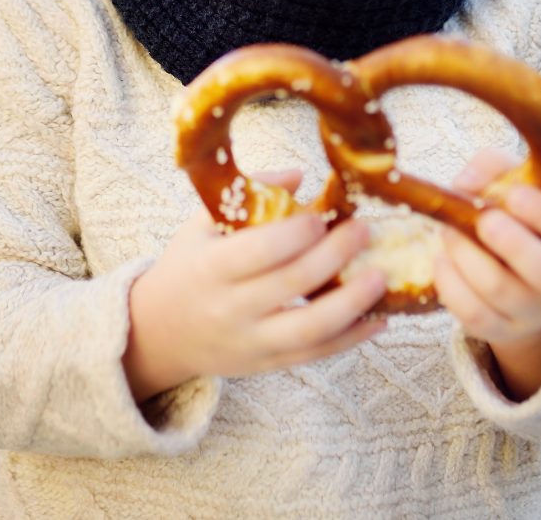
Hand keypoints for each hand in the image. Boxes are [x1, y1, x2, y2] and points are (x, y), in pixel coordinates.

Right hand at [124, 169, 386, 401]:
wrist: (160, 333)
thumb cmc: (188, 267)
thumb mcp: (200, 226)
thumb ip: (247, 196)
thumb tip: (298, 176)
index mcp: (211, 268)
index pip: (258, 251)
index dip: (295, 234)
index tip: (323, 215)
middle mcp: (231, 309)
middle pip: (292, 284)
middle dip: (335, 255)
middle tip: (365, 231)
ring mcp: (251, 342)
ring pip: (310, 329)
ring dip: (352, 303)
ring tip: (381, 276)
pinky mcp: (267, 365)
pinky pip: (316, 355)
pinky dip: (351, 338)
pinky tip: (379, 319)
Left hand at [434, 148, 540, 396]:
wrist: (514, 273)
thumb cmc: (517, 218)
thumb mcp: (514, 182)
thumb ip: (492, 167)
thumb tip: (464, 184)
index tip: (514, 195)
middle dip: (511, 243)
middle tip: (482, 220)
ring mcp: (535, 313)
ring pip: (501, 291)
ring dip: (467, 256)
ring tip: (449, 232)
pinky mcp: (502, 330)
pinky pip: (474, 314)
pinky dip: (451, 284)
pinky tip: (442, 259)